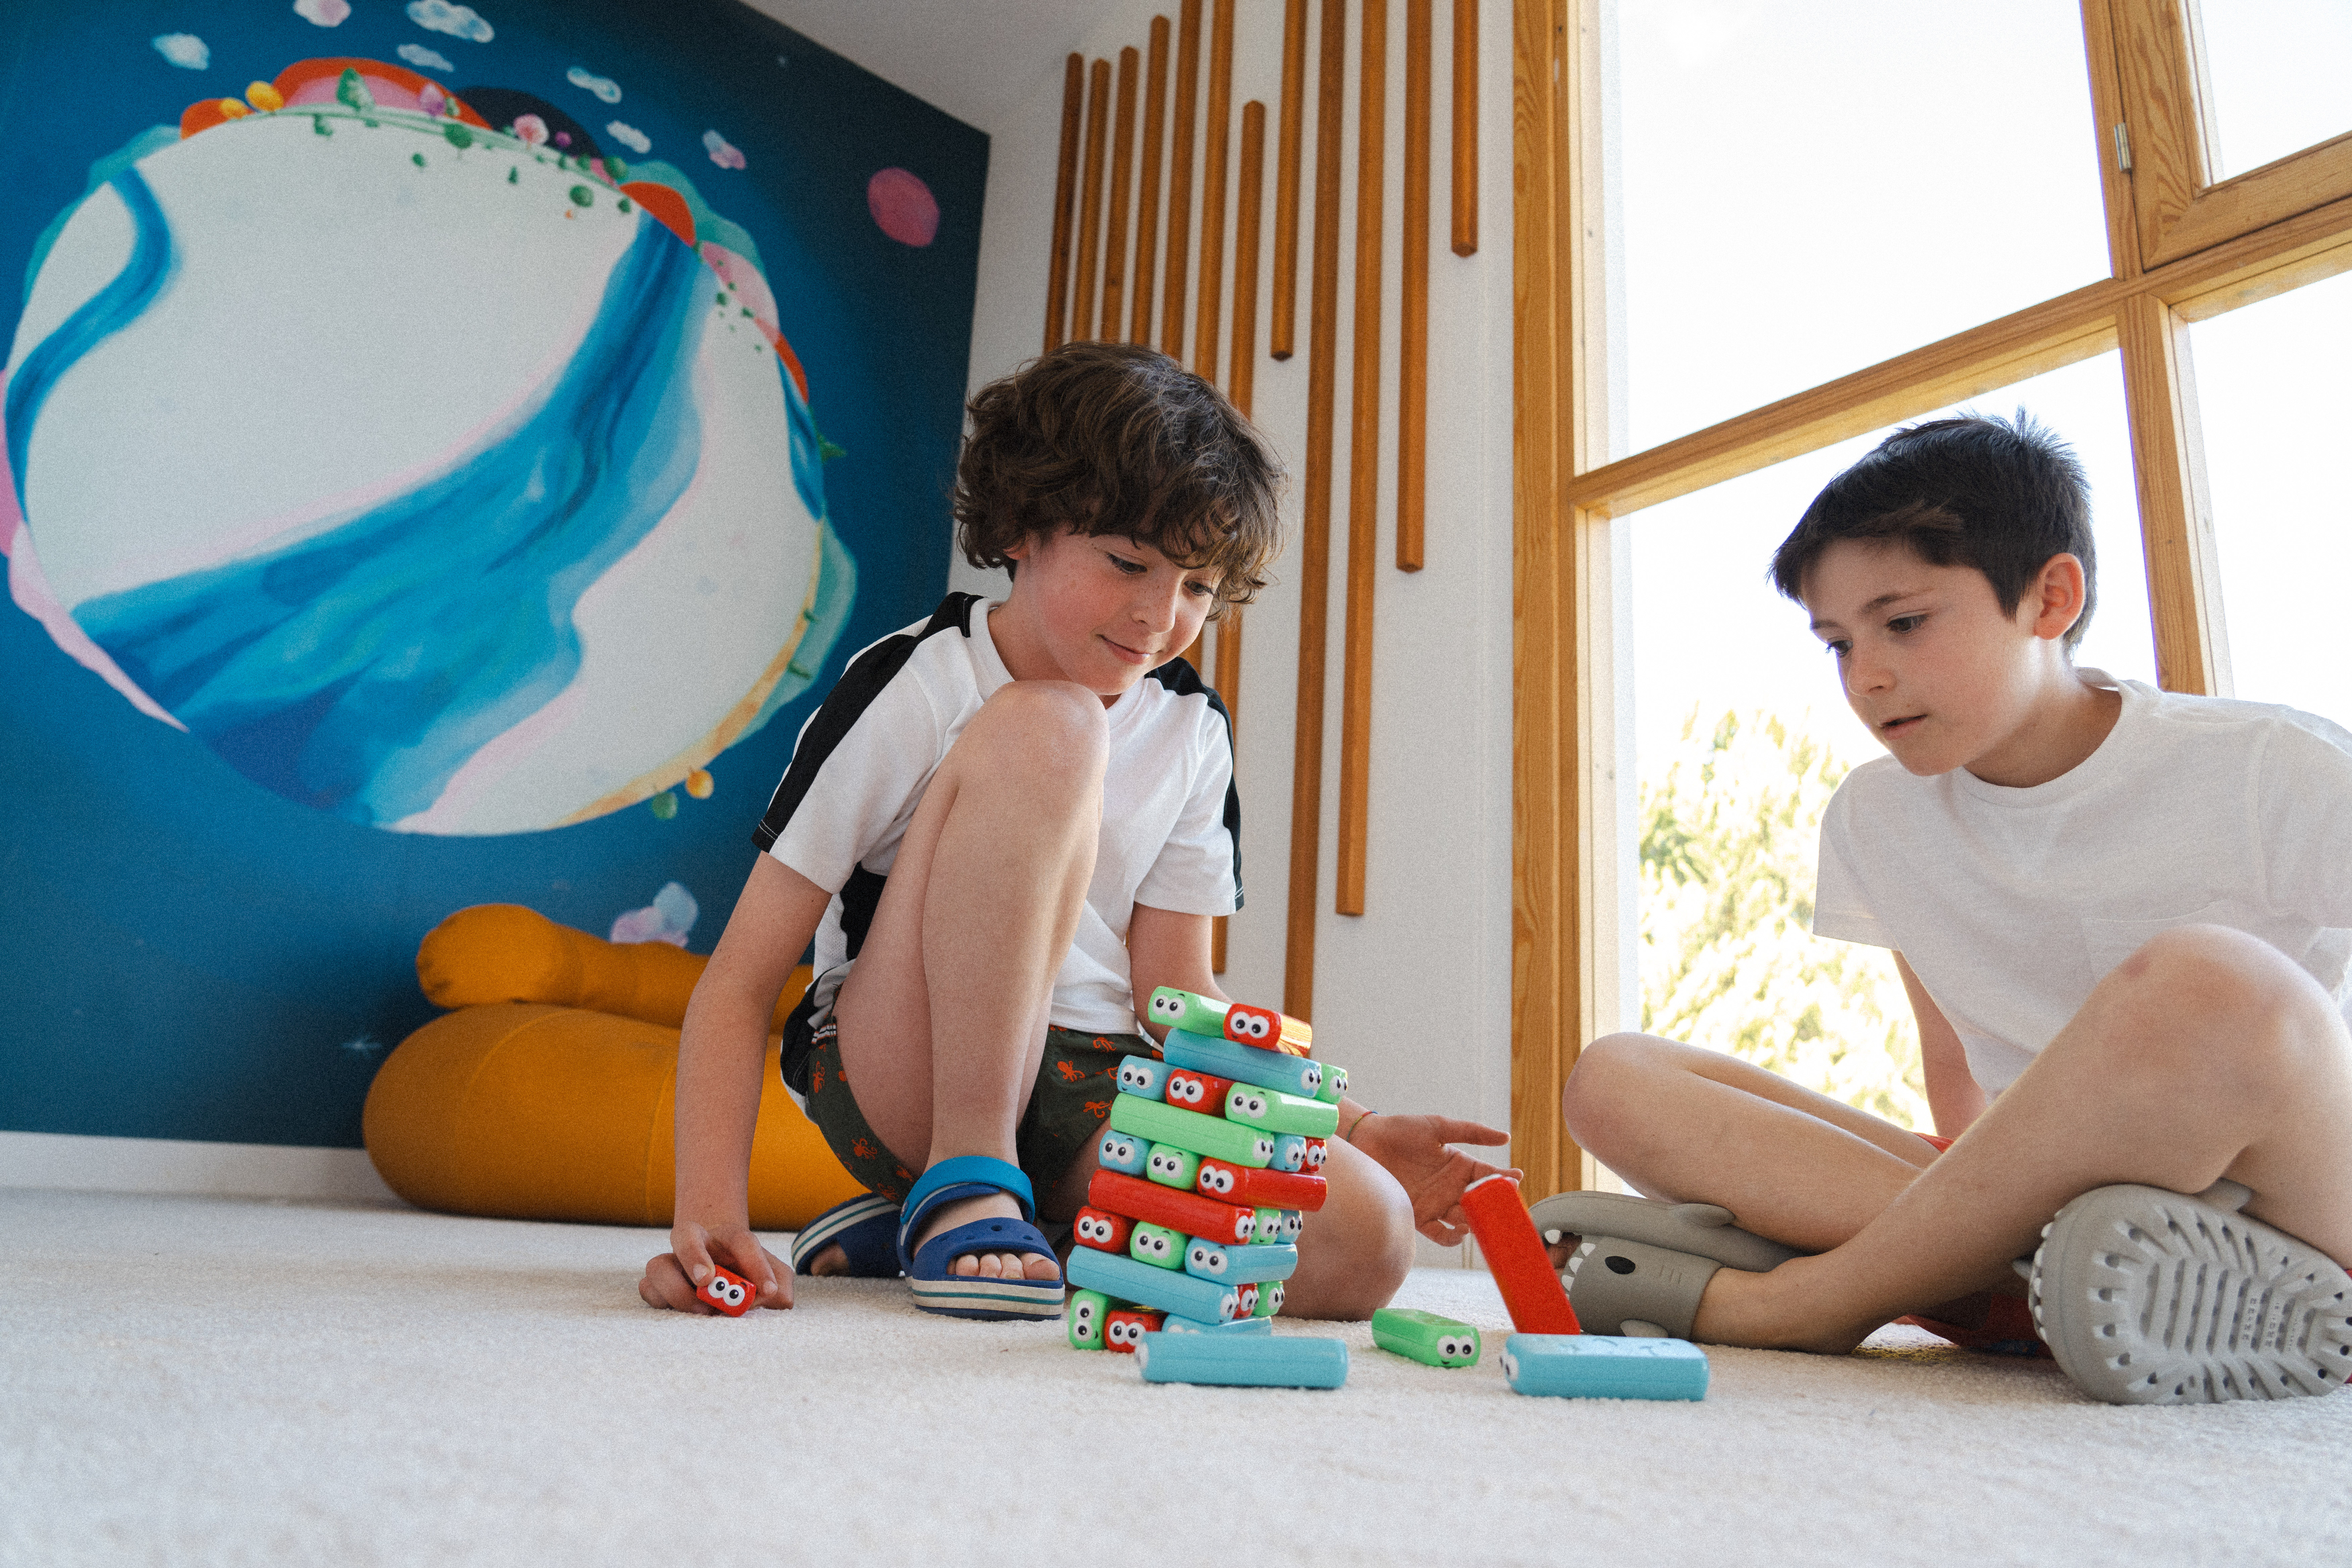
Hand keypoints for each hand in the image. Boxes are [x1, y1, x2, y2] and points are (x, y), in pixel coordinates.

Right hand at [641, 1220, 791, 1311]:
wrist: (720, 1266)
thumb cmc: (749, 1271)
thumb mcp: (773, 1275)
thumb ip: (780, 1283)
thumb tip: (776, 1298)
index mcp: (730, 1238)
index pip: (743, 1242)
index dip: (756, 1265)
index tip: (768, 1291)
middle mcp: (697, 1243)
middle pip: (685, 1236)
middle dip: (694, 1258)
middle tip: (707, 1282)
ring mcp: (673, 1262)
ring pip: (658, 1266)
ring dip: (678, 1292)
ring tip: (703, 1311)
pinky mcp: (657, 1283)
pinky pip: (647, 1288)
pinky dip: (661, 1301)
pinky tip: (682, 1313)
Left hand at [1346, 1113, 1517, 1245]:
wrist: (1368, 1142)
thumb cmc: (1402, 1130)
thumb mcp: (1439, 1126)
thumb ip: (1471, 1132)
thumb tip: (1505, 1137)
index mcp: (1460, 1166)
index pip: (1489, 1176)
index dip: (1504, 1180)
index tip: (1517, 1180)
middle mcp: (1452, 1188)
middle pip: (1481, 1203)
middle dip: (1496, 1209)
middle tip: (1508, 1210)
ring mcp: (1437, 1204)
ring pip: (1465, 1220)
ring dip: (1477, 1223)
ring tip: (1485, 1220)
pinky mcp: (1420, 1217)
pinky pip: (1440, 1234)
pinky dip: (1453, 1238)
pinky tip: (1462, 1232)